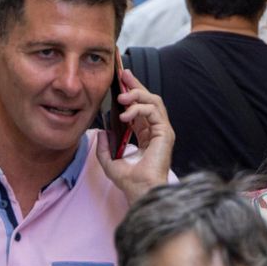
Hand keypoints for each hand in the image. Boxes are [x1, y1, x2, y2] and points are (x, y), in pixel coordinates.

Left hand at [95, 68, 174, 203]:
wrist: (140, 191)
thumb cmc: (130, 181)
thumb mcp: (110, 162)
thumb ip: (104, 148)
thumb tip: (100, 133)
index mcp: (146, 135)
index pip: (140, 107)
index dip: (132, 92)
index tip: (122, 80)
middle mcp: (156, 130)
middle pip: (149, 99)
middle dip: (136, 85)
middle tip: (123, 74)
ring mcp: (163, 131)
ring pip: (154, 101)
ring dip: (137, 95)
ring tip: (122, 97)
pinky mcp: (166, 133)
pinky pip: (154, 111)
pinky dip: (139, 109)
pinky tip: (125, 115)